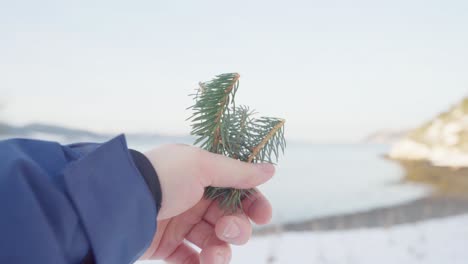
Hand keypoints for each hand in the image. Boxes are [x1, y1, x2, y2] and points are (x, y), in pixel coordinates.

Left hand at [139, 144, 274, 263]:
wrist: (118, 201)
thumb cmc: (162, 176)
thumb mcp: (201, 166)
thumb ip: (237, 172)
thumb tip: (270, 170)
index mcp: (203, 177)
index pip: (238, 191)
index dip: (253, 204)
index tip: (262, 216)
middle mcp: (194, 200)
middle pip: (230, 219)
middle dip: (236, 228)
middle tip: (226, 230)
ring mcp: (180, 224)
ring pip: (214, 242)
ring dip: (220, 251)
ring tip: (213, 256)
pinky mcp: (167, 247)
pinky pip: (192, 260)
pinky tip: (203, 263)